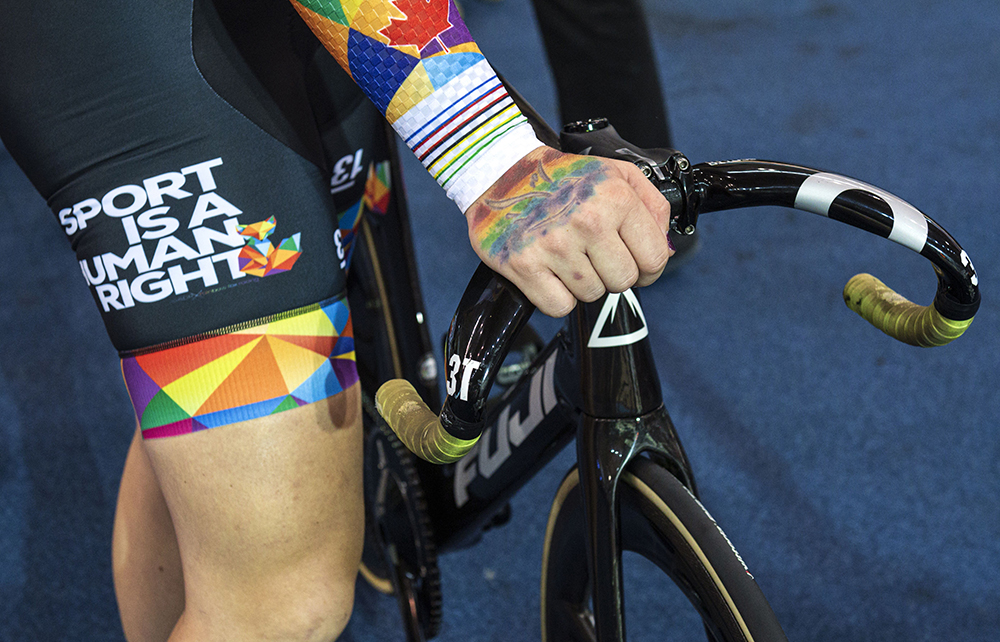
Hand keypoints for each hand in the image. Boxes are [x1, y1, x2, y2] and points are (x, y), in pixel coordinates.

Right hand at [465, 146, 672, 316]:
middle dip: (613, 274)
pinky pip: (560, 306)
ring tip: (568, 256)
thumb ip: (652, 208)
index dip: (648, 268)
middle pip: (623, 282)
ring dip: (583, 283)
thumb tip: (666, 250)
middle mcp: (587, 221)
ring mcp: (554, 245)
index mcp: (615, 198)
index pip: (654, 259)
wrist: (502, 173)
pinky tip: (550, 272)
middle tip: (594, 256)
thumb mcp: (616, 174)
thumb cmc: (562, 177)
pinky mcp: (524, 265)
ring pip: (591, 295)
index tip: (634, 263)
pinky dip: (557, 296)